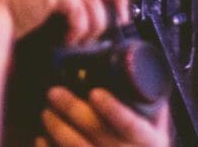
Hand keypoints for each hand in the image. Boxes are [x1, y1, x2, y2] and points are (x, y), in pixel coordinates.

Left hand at [41, 85, 169, 146]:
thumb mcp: (156, 123)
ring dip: (58, 129)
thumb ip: (147, 96)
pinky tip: (41, 140)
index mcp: (151, 141)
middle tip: (54, 92)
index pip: (132, 126)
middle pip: (98, 135)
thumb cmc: (145, 144)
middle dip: (73, 111)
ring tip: (46, 112)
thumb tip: (128, 58)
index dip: (113, 110)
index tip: (95, 93)